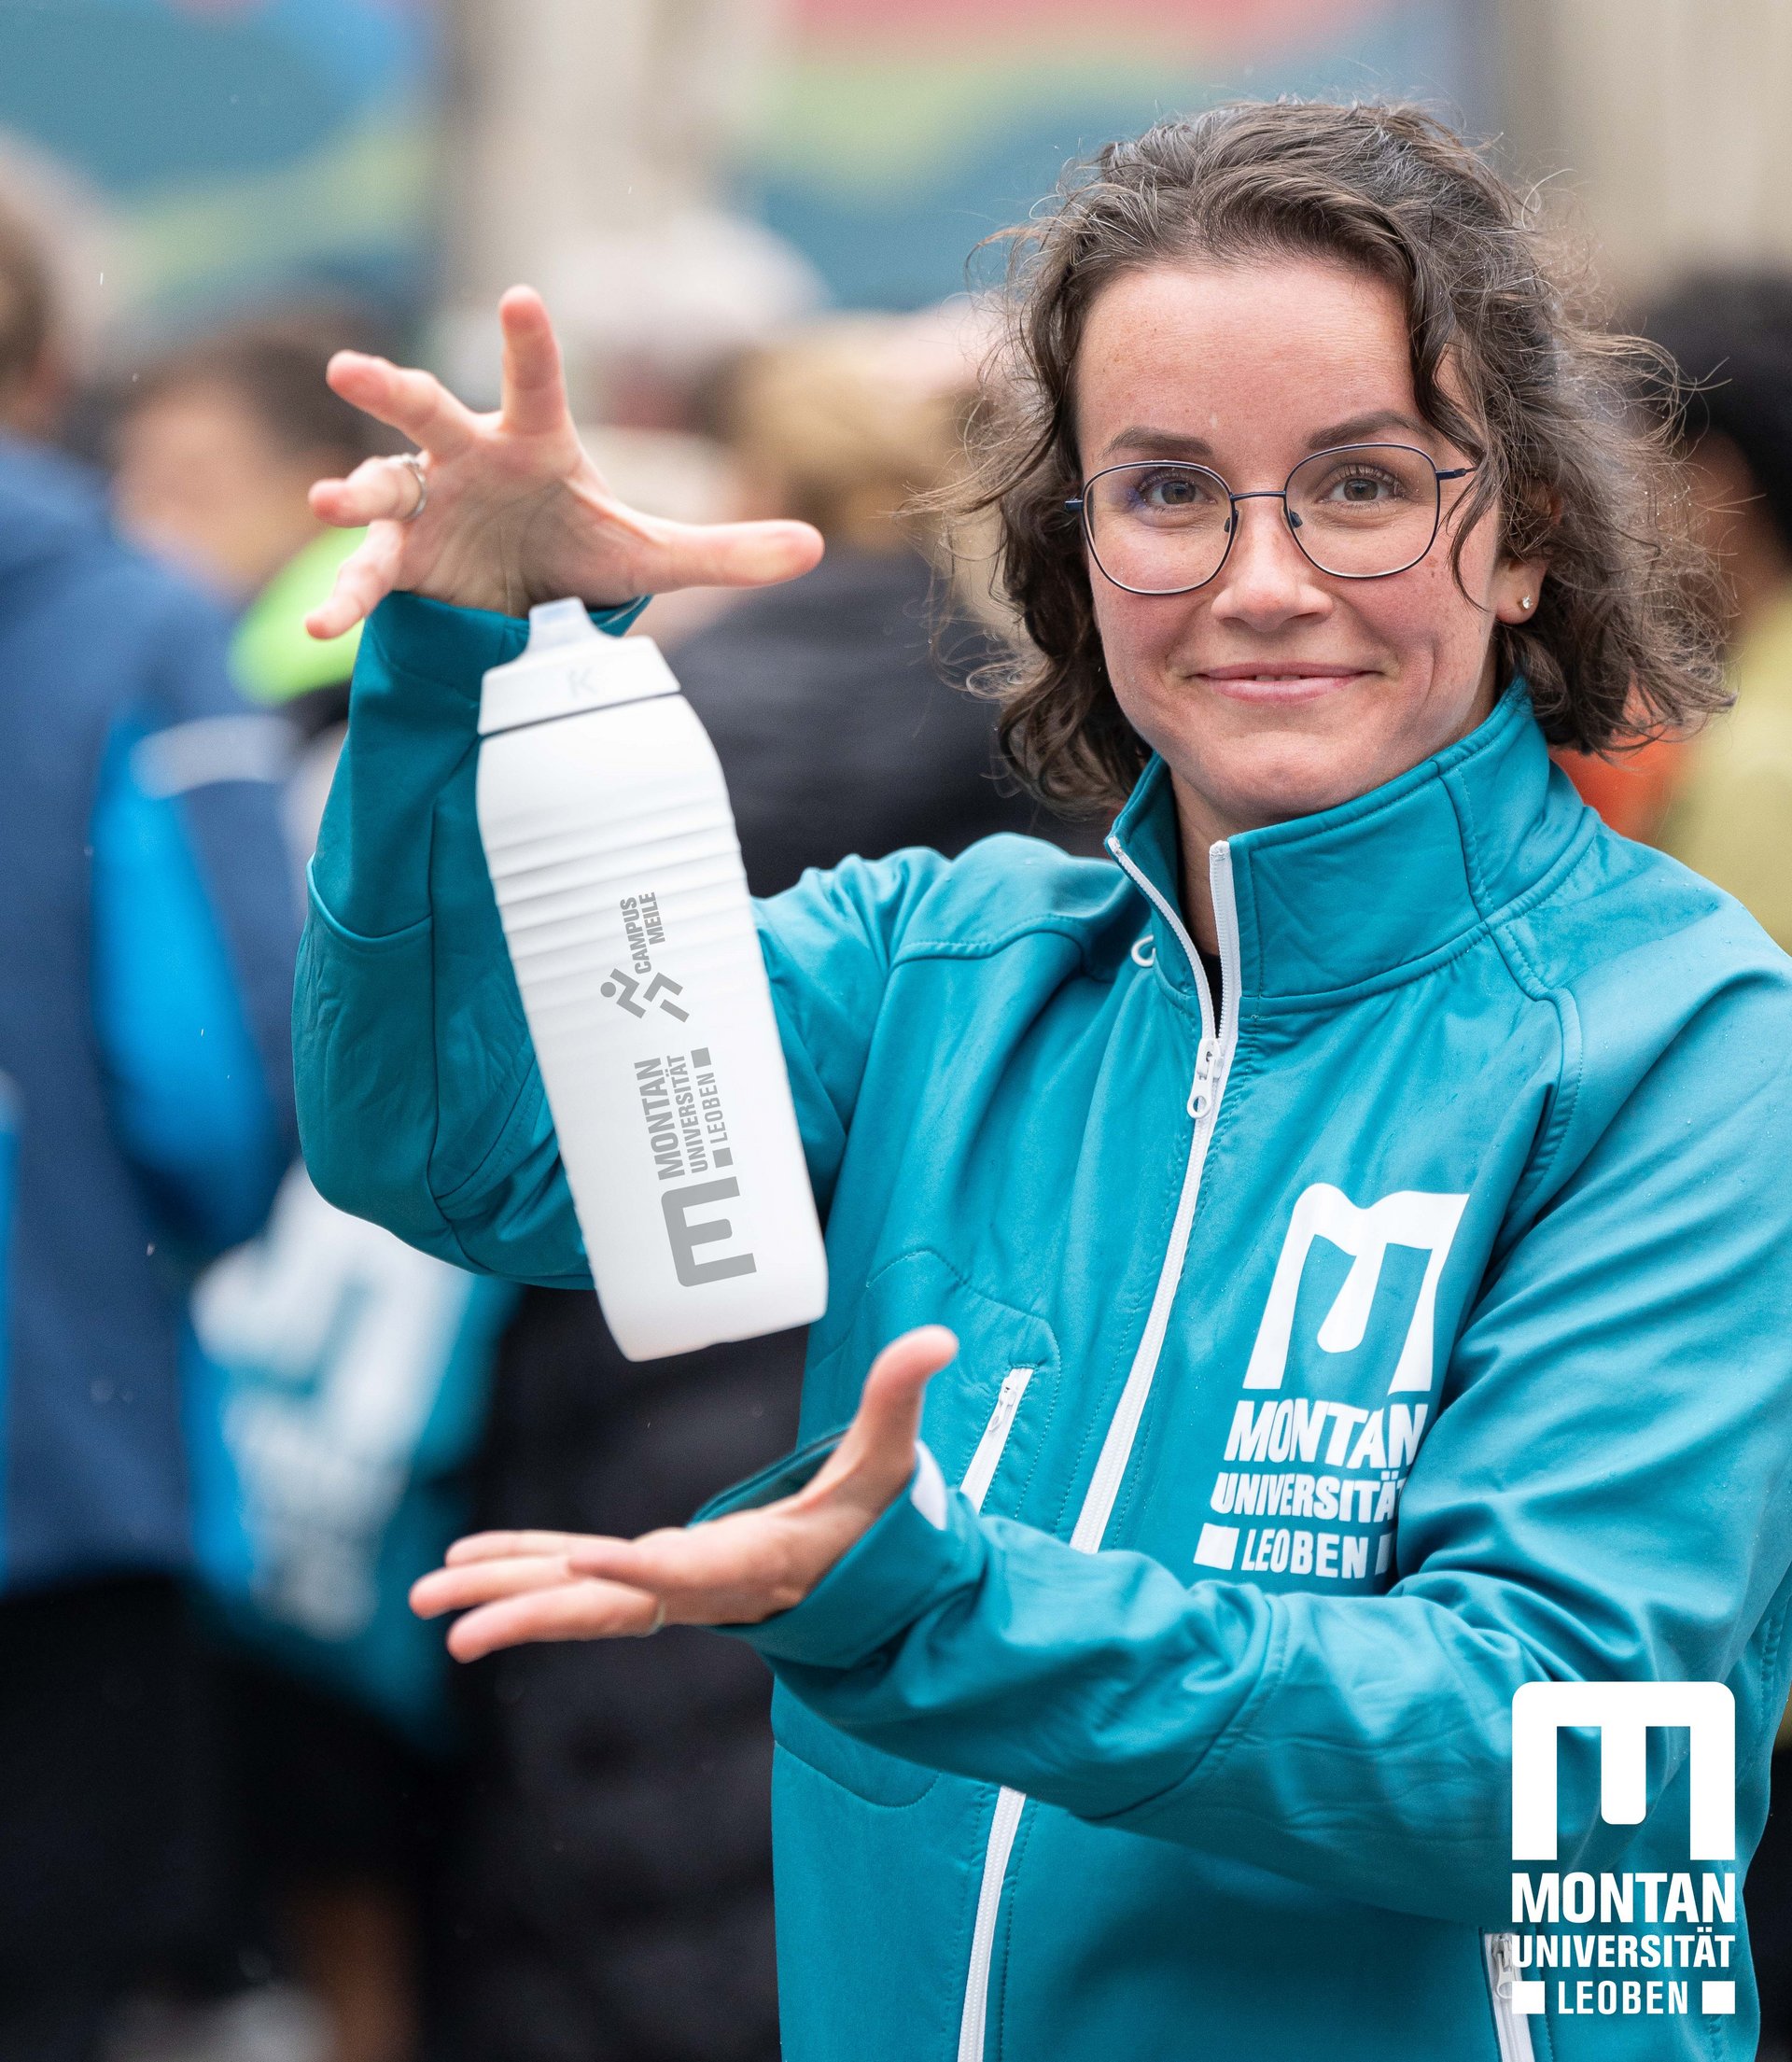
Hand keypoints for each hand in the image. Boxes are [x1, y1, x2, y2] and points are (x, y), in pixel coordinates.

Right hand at [305, 286, 823, 637]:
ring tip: (324, 505)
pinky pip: (368, 575)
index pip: (536, 384)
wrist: (524, 596)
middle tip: (352, 369)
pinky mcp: (401, 559)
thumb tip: (817, 546)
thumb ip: (728, 551)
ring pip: (379, 485)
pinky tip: (324, 626)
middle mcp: (468, 459)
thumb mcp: (652, 554)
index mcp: (533, 442)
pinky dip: (345, 596)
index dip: (529, 344)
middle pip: (427, 412)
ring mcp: (425, 505)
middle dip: (392, 389)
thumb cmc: (579, 548)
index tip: (519, 296)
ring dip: (351, 494)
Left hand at [412, 1325, 957, 1662]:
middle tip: (447, 1627)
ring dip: (499, 1598)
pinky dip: (519, 1573)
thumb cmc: (873, 1527)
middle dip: (527, 1611)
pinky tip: (461, 1569)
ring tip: (423, 1601)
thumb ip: (901, 1400)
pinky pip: (571, 1582)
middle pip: (602, 1606)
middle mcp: (693, 1588)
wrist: (863, 1594)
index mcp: (747, 1566)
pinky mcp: (646, 1577)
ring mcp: (664, 1588)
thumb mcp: (892, 1465)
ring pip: (571, 1599)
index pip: (683, 1570)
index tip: (578, 1567)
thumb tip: (939, 1337)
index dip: (634, 1569)